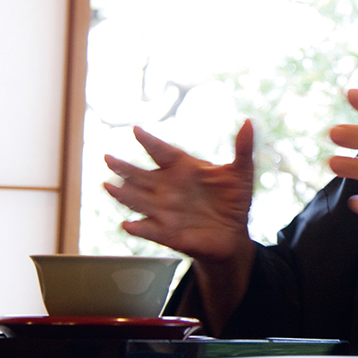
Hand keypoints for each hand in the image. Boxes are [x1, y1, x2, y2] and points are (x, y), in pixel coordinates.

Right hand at [104, 121, 254, 263]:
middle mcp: (169, 188)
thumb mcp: (242, 173)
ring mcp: (165, 210)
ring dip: (124, 195)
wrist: (234, 235)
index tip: (136, 130)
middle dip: (124, 167)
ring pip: (138, 200)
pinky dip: (139, 227)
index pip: (163, 152)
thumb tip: (250, 123)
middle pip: (141, 175)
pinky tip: (128, 224)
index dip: (150, 142)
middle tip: (108, 157)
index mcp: (184, 168)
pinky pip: (149, 229)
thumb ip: (243, 148)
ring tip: (108, 186)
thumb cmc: (234, 201)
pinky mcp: (168, 233)